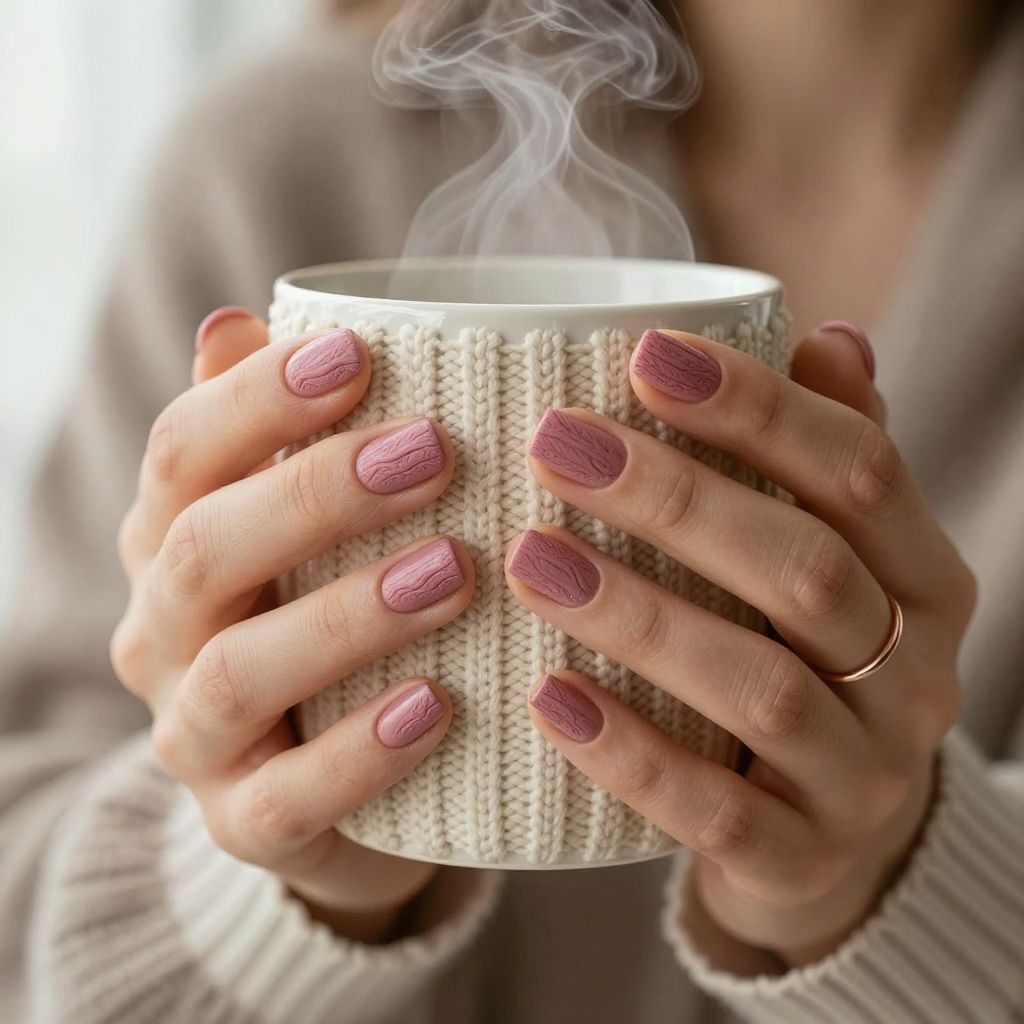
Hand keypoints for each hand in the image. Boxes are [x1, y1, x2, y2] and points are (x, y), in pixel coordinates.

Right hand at [111, 309, 474, 941]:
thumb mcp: (304, 528)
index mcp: (175, 540)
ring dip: (347, 615)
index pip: (183, 453)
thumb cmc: (331, 620)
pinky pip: (285, 798)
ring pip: (240, 672)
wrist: (326, 778)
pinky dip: (359, 753)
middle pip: (204, 549)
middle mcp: (165, 631)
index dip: (260, 398)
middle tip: (432, 452)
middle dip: (315, 494)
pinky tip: (437, 706)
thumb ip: (275, 435)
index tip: (361, 353)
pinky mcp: (245, 824)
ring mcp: (196, 736)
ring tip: (453, 572)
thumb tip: (238, 321)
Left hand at [505, 323, 976, 964]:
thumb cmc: (803, 656)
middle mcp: (916, 675)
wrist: (828, 827)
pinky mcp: (803, 859)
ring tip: (530, 557)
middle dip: (679, 499)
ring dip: (641, 616)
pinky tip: (547, 698)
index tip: (644, 353)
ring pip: (762, 689)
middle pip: (806, 570)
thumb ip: (825, 460)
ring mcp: (866, 778)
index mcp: (924, 577)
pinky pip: (716, 813)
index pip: (859, 469)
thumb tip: (828, 338)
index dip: (756, 405)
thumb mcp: (832, 555)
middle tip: (557, 443)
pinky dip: (631, 754)